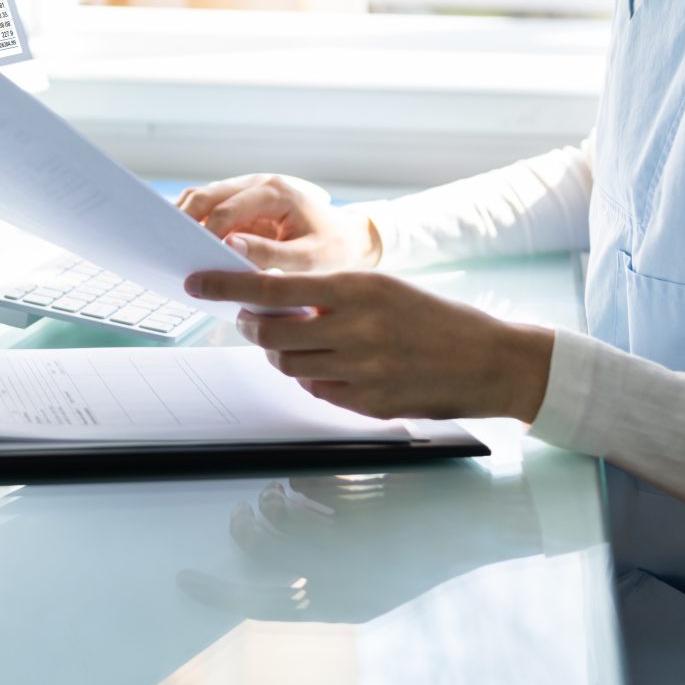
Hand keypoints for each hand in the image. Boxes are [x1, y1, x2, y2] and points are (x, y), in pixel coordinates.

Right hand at [175, 173, 374, 271]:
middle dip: (183, 219)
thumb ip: (271, 254)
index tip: (190, 256)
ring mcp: (248, 192)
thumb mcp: (310, 259)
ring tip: (169, 246)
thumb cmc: (334, 250)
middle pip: (206, 194)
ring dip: (185, 219)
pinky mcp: (243, 205)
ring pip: (202, 197)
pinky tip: (186, 245)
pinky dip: (195, 223)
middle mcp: (258, 184)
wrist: (349, 239)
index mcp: (275, 192)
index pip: (227, 209)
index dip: (205, 232)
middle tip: (166, 247)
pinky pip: (211, 209)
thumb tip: (230, 247)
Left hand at [182, 268, 556, 422]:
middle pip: (270, 334)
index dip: (226, 287)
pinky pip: (317, 390)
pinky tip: (339, 367)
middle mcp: (354, 328)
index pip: (272, 287)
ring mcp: (361, 369)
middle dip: (253, 328)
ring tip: (307, 344)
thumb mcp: (382, 289)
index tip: (195, 283)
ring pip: (288, 365)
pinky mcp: (368, 402)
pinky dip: (315, 378)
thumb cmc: (433, 319)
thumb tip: (274, 301)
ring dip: (283, 355)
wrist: (488, 359)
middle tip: (254, 322)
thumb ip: (331, 295)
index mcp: (356, 289)